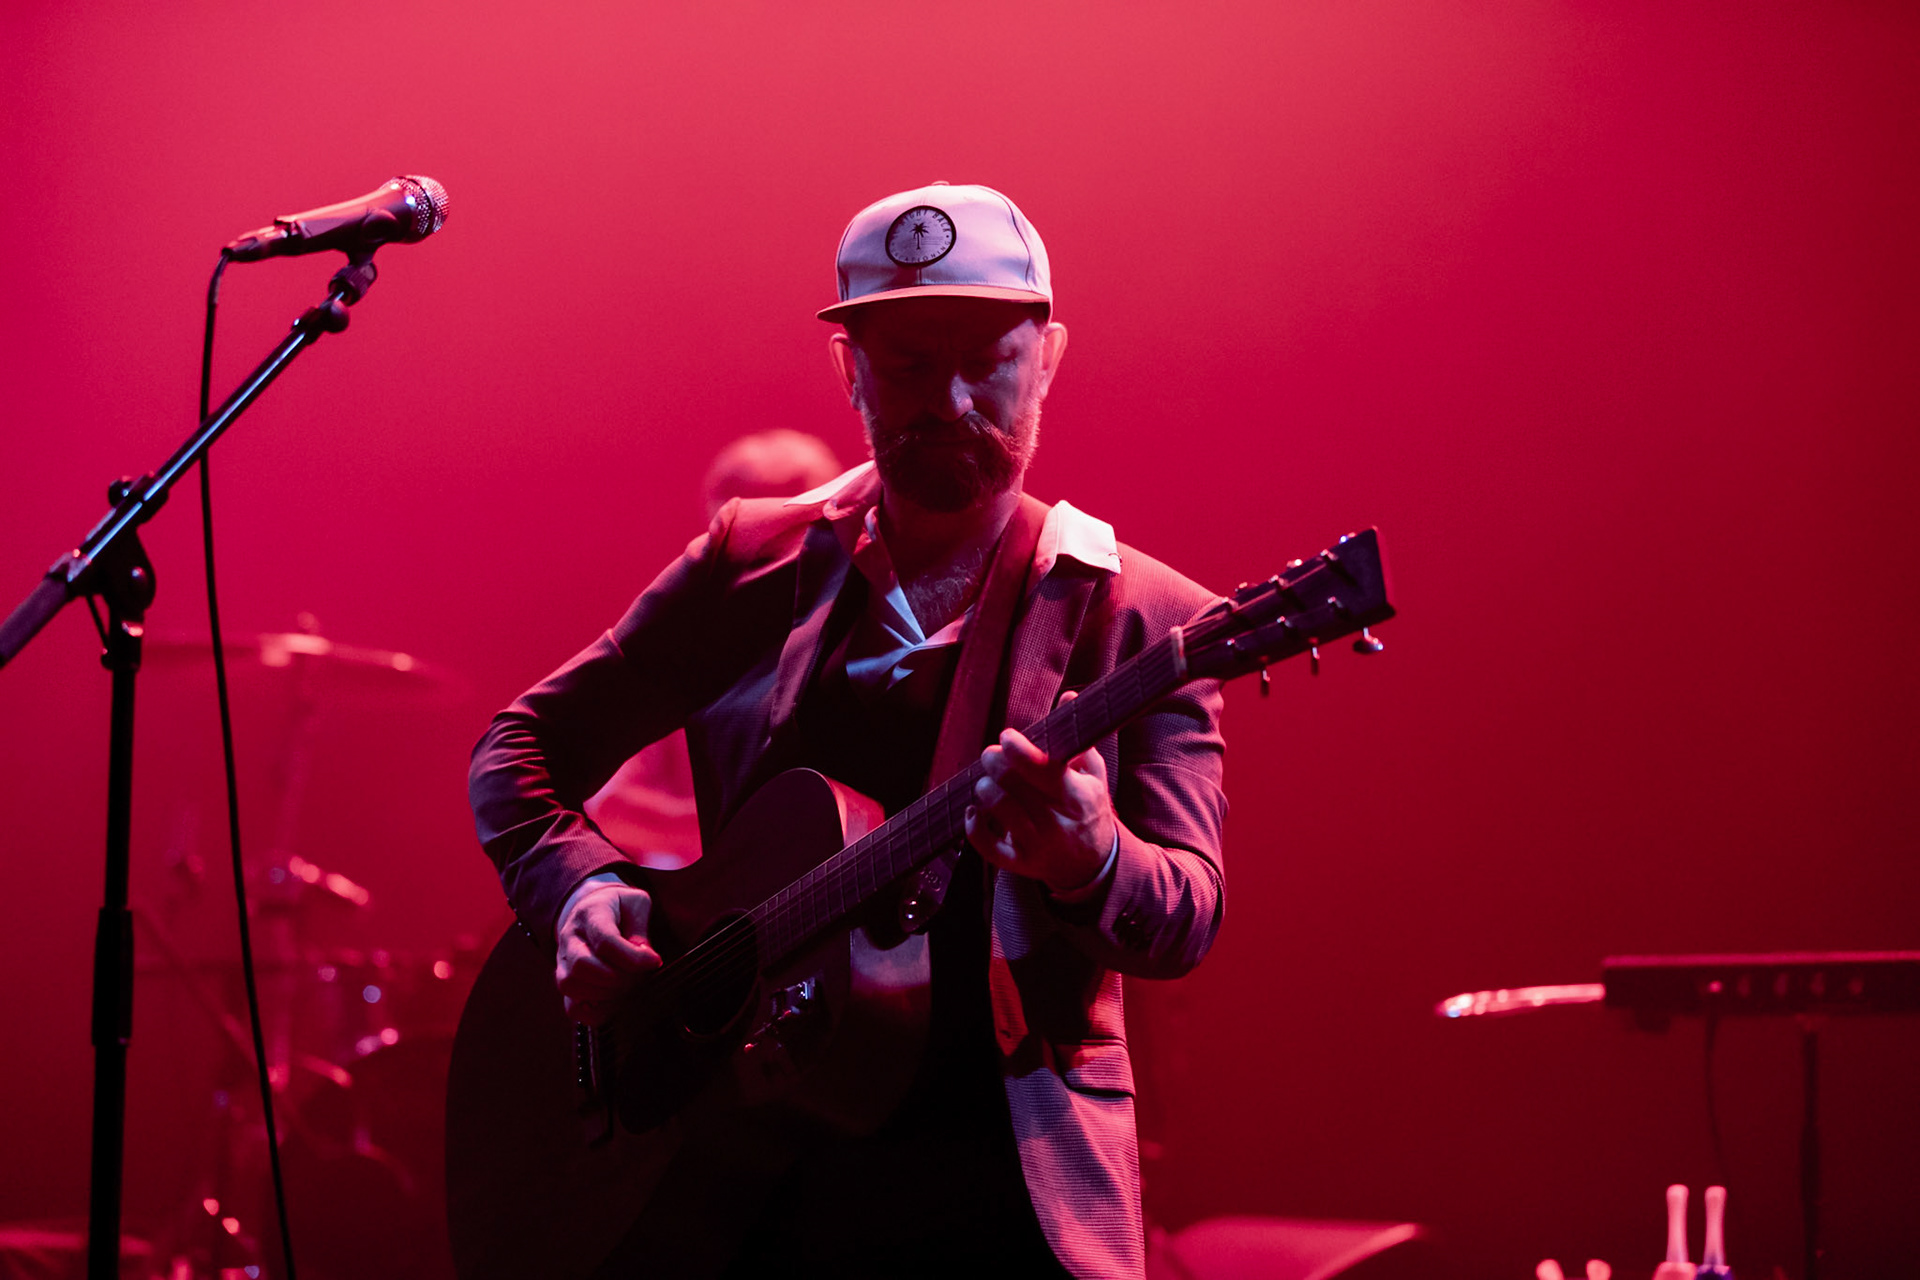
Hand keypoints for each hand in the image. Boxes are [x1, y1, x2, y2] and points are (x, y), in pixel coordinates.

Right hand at [554, 874, 662, 1025]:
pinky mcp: (566, 982)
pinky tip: (615, 1000)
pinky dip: (596, 1012)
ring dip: (606, 994)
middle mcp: (570, 938)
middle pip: (582, 966)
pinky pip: (572, 1008)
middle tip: (639, 976)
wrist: (592, 907)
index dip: (633, 958)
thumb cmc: (620, 907)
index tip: (655, 962)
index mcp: (590, 914)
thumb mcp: (636, 904)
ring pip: (571, 986)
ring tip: (628, 987)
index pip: (605, 941)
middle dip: (618, 978)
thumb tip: (644, 957)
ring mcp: (563, 962)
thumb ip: (640, 928)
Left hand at [965, 693, 1115, 893]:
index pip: (1043, 768)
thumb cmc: (1088, 809)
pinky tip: (975, 811)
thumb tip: (1068, 696)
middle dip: (995, 762)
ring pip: (998, 809)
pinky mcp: (1020, 863)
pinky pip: (987, 847)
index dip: (1018, 748)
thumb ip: (1076, 738)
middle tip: (992, 755)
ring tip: (987, 782)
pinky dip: (973, 826)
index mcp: (1078, 796)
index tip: (1007, 736)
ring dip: (984, 788)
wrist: (1094, 864)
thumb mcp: (1093, 774)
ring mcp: (1038, 845)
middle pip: (1014, 785)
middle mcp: (1058, 822)